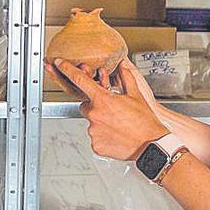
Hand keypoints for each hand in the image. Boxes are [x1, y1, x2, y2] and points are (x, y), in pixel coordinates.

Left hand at [45, 59, 168, 160]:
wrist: (151, 146)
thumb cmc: (145, 122)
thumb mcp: (136, 96)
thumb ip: (126, 78)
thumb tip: (122, 66)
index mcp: (103, 100)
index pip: (80, 80)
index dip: (67, 69)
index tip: (58, 63)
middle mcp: (94, 115)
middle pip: (85, 105)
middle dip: (95, 105)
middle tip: (111, 110)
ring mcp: (93, 131)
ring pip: (91, 121)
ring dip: (100, 121)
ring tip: (117, 124)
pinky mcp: (95, 144)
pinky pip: (94, 136)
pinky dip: (102, 134)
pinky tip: (115, 134)